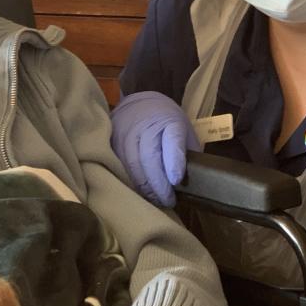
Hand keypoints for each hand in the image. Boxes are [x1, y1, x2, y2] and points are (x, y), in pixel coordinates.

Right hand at [111, 91, 200, 206]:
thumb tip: (192, 182)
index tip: (176, 180)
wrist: (140, 104)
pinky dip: (130, 182)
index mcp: (170, 121)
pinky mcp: (112, 140)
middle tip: (168, 201)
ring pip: (132, 165)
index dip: (174, 161)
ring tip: (155, 200)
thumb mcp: (184, 131)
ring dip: (144, 187)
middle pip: (150, 157)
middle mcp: (146, 125)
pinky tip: (139, 192)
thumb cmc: (167, 124)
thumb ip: (187, 153)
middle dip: (159, 184)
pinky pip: (119, 165)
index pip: (172, 140)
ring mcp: (126, 132)